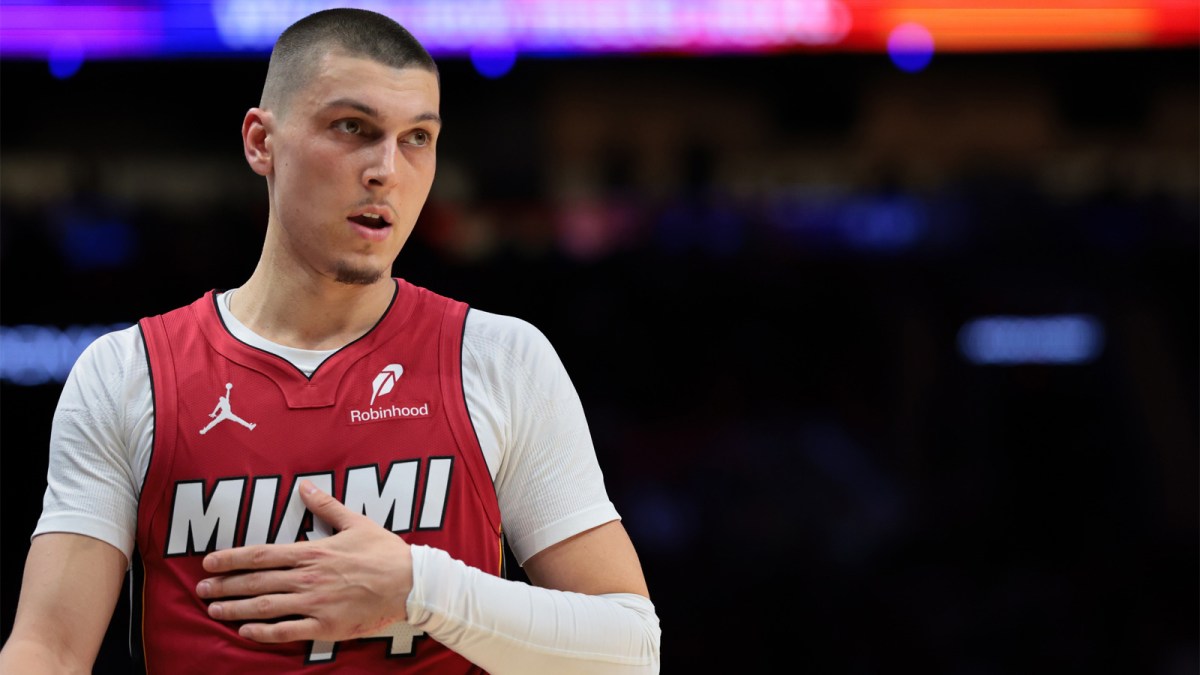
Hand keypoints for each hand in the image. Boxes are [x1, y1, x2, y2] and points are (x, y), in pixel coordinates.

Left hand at [195, 479, 413, 643]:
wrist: (411, 583)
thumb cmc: (385, 553)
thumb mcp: (356, 522)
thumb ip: (326, 506)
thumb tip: (305, 487)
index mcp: (313, 552)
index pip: (261, 555)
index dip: (231, 559)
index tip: (209, 563)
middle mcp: (308, 578)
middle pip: (255, 582)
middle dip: (224, 587)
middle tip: (201, 591)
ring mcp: (315, 604)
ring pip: (265, 607)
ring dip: (235, 610)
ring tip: (214, 611)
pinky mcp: (326, 626)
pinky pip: (287, 631)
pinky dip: (263, 633)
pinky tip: (246, 632)